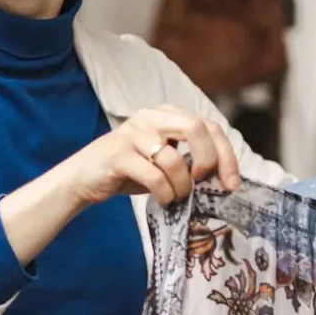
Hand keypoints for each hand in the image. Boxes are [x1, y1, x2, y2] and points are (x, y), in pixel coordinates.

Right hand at [65, 105, 240, 210]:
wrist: (83, 178)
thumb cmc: (128, 172)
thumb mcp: (163, 161)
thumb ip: (189, 161)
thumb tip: (223, 179)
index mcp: (165, 114)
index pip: (208, 126)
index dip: (226, 155)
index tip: (232, 183)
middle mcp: (150, 117)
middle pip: (196, 128)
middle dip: (209, 160)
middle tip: (203, 184)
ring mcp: (132, 133)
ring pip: (174, 159)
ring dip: (181, 187)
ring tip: (176, 197)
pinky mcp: (118, 154)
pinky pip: (154, 176)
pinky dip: (165, 193)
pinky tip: (163, 200)